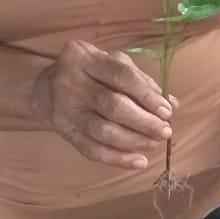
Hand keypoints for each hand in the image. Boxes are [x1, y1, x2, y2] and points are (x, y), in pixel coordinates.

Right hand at [31, 40, 173, 168]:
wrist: (47, 89)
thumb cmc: (92, 74)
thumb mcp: (115, 66)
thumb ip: (143, 82)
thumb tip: (172, 105)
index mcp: (84, 57)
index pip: (121, 76)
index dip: (147, 95)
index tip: (167, 112)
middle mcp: (69, 82)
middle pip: (112, 106)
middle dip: (143, 122)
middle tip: (165, 131)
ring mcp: (64, 110)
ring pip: (103, 131)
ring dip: (134, 141)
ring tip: (154, 143)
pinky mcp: (64, 132)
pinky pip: (92, 150)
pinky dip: (118, 159)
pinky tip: (139, 161)